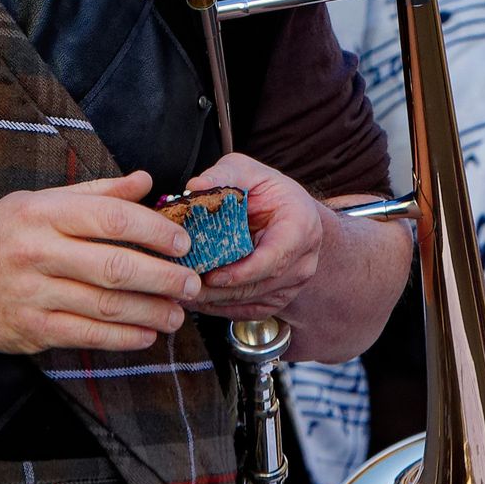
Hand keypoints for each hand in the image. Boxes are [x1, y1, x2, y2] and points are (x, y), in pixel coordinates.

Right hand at [0, 169, 201, 354]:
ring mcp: (32, 294)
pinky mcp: (32, 329)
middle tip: (192, 282)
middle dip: (163, 277)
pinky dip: (124, 338)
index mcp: (41, 213)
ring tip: (178, 313)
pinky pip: (88, 336)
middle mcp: (35, 252)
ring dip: (151, 311)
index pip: (110, 218)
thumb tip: (145, 181)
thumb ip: (94, 194)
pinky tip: (147, 334)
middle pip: (115, 266)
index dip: (154, 230)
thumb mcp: (36, 203)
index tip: (183, 242)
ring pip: (106, 306)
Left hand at [185, 153, 344, 321]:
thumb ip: (224, 175)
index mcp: (301, 227)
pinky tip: (196, 300)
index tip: (213, 276)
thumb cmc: (267, 192)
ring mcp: (292, 284)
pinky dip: (219, 309)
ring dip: (214, 301)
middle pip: (259, 285)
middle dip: (219, 290)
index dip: (243, 272)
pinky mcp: (277, 299)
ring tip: (181, 292)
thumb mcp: (248, 172)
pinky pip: (246, 311)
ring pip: (250, 302)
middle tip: (184, 285)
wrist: (289, 214)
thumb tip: (196, 186)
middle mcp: (302, 261)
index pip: (275, 258)